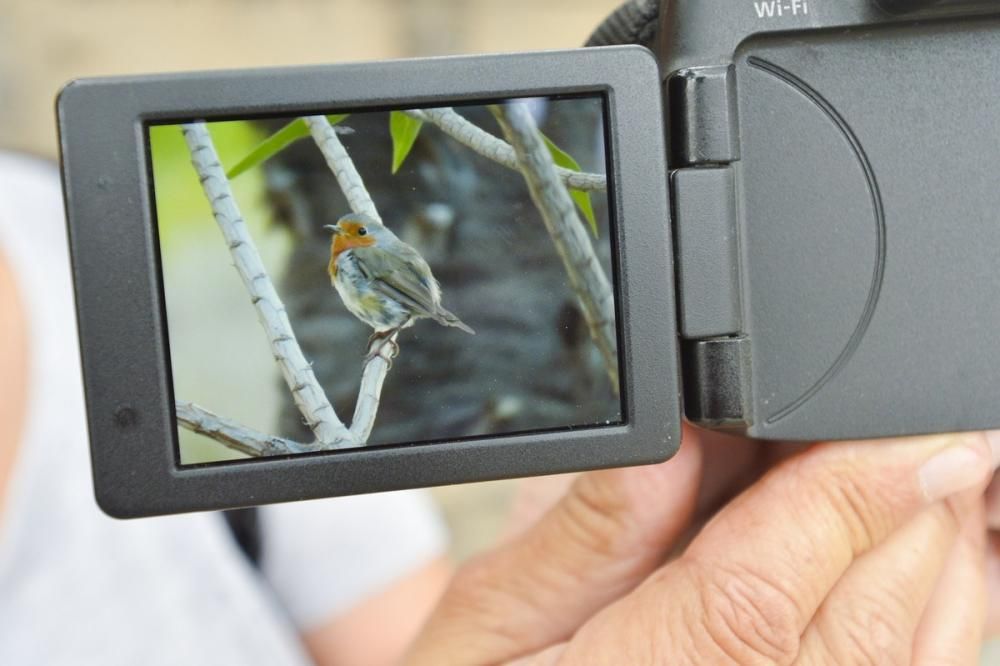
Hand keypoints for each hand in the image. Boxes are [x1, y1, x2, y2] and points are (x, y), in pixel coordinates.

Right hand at [405, 431, 998, 664]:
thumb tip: (677, 431)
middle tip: (922, 418)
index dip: (848, 494)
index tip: (907, 422)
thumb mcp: (490, 612)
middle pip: (861, 615)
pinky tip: (926, 554)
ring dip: (937, 554)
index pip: (761, 588)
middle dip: (908, 504)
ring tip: (938, 471)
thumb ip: (585, 528)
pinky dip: (940, 612)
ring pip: (908, 654)